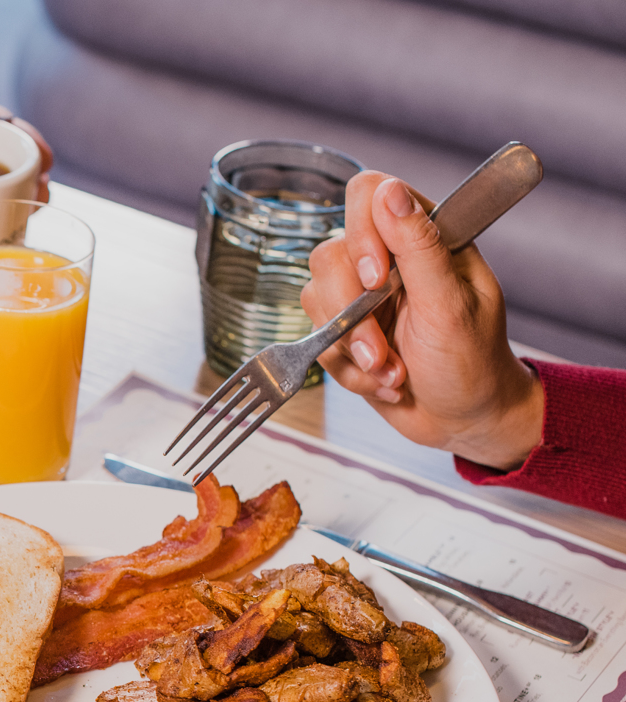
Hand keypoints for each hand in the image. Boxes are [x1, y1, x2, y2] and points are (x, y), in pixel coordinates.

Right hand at [300, 171, 543, 470]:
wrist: (465, 421)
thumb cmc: (473, 363)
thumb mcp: (449, 305)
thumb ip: (418, 247)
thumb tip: (389, 193)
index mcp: (426, 235)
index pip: (368, 194)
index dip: (362, 234)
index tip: (376, 281)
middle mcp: (389, 258)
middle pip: (329, 256)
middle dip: (352, 316)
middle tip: (382, 349)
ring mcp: (362, 295)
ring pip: (315, 299)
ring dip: (351, 348)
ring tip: (391, 371)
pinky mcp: (345, 329)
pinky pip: (316, 339)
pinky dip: (346, 370)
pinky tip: (384, 380)